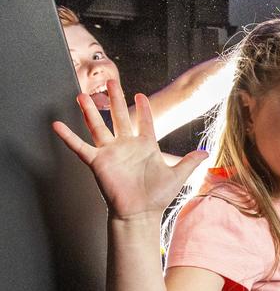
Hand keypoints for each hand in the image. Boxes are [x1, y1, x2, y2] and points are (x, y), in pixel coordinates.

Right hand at [52, 80, 207, 220]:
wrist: (140, 213)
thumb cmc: (157, 196)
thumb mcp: (178, 174)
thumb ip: (189, 161)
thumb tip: (206, 152)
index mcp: (146, 146)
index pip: (144, 122)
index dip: (143, 108)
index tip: (141, 95)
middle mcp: (127, 146)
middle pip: (119, 116)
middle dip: (115, 99)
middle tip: (111, 81)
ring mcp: (111, 153)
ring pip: (99, 126)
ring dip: (90, 111)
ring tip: (82, 94)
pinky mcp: (98, 162)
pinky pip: (80, 147)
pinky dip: (69, 137)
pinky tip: (58, 124)